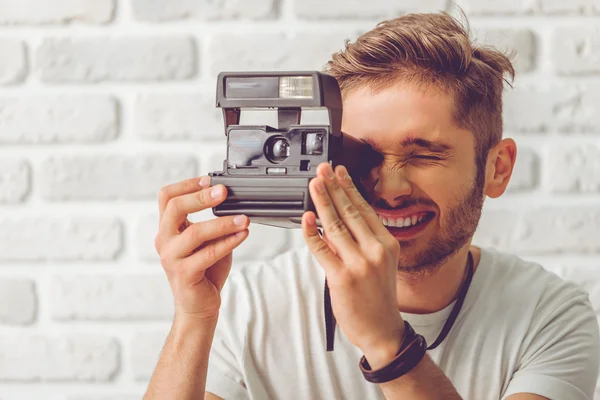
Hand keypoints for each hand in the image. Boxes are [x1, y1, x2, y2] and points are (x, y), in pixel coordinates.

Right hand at [155, 176, 249, 322]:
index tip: (209, 180)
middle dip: (201, 197)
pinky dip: (228, 242)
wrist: (199, 306)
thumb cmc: (205, 271)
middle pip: (175, 208)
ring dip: (223, 223)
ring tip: (244, 218)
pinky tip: (242, 235)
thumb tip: (233, 200)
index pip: (167, 197)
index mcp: (168, 229)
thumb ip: (213, 221)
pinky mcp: (184, 274)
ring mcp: (171, 258)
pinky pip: (207, 254)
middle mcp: (165, 241)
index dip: (187, 185)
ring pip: (195, 233)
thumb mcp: (208, 240)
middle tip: (224, 192)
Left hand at [302, 163, 404, 360]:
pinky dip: (312, 232)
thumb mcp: (379, 263)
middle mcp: (376, 250)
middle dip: (334, 187)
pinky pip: (322, 250)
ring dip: (322, 202)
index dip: (349, 187)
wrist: (381, 329)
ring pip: (335, 226)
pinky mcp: (342, 277)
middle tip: (322, 169)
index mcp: (387, 243)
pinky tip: (306, 218)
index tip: (339, 171)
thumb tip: (336, 217)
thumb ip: (360, 240)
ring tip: (313, 184)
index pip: (365, 208)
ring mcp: (359, 264)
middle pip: (350, 211)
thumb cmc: (378, 295)